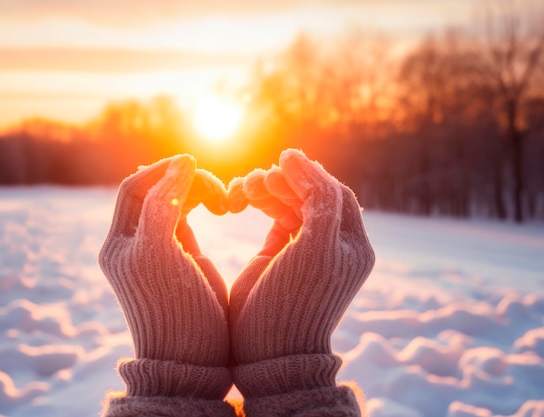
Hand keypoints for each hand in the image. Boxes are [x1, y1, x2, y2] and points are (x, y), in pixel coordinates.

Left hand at [99, 155, 229, 366]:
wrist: (194, 357)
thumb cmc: (176, 309)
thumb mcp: (161, 253)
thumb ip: (165, 205)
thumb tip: (183, 162)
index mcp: (119, 243)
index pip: (134, 189)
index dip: (161, 171)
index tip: (193, 164)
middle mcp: (134, 243)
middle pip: (155, 191)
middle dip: (184, 181)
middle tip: (217, 189)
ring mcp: (159, 248)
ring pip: (173, 200)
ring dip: (198, 190)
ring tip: (224, 201)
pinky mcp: (182, 254)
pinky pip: (187, 214)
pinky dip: (204, 203)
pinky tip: (222, 207)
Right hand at [229, 149, 374, 365]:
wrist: (267, 349)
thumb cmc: (294, 302)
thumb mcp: (315, 248)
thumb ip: (317, 201)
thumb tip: (297, 160)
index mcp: (352, 245)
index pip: (335, 194)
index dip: (310, 174)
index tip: (283, 160)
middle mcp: (333, 244)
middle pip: (312, 195)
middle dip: (285, 182)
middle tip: (259, 179)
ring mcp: (305, 248)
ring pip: (291, 202)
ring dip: (269, 190)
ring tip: (244, 188)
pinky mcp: (280, 252)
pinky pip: (276, 216)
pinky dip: (261, 204)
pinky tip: (242, 199)